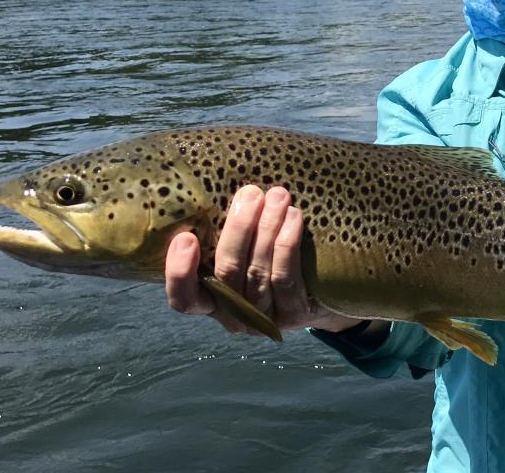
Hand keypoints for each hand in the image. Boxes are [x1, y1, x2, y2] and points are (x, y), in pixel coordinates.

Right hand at [164, 184, 362, 333]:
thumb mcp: (244, 248)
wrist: (324, 290)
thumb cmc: (272, 257)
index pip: (184, 299)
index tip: (186, 237)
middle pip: (227, 273)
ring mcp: (263, 319)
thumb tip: (223, 186)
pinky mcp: (294, 315)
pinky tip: (294, 217)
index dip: (180, 272)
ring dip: (266, 229)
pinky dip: (287, 245)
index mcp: (211, 300)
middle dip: (238, 229)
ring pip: (257, 273)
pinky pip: (286, 279)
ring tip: (277, 196)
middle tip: (251, 193)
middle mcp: (233, 316)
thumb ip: (225, 230)